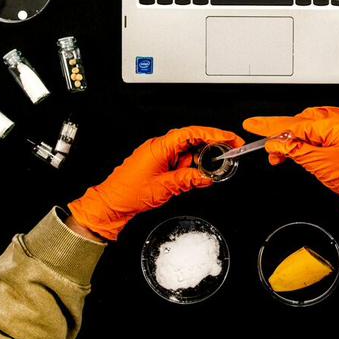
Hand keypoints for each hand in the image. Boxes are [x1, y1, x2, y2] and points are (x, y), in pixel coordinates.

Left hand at [68, 126, 242, 239]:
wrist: (109, 206)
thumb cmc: (128, 195)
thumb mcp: (165, 188)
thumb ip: (188, 180)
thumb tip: (206, 177)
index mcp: (159, 146)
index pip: (191, 133)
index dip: (213, 133)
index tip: (228, 137)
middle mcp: (158, 147)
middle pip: (191, 139)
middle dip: (210, 146)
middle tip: (228, 151)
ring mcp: (156, 156)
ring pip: (186, 152)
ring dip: (199, 160)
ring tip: (211, 170)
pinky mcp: (156, 165)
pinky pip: (177, 161)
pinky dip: (189, 167)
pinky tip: (196, 176)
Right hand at [243, 107, 338, 228]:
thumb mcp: (318, 165)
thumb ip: (294, 150)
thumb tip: (275, 143)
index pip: (298, 122)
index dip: (272, 125)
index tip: (254, 124)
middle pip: (304, 120)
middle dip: (285, 136)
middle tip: (272, 151)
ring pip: (311, 124)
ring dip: (296, 139)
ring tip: (284, 155)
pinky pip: (322, 128)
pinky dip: (309, 139)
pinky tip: (299, 150)